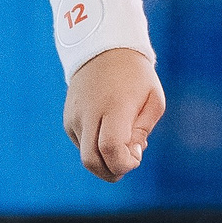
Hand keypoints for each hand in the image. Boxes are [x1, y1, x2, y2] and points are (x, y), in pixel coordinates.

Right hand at [62, 47, 164, 182]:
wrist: (102, 50)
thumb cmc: (135, 76)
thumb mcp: (153, 100)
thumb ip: (142, 131)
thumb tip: (131, 155)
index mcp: (114, 106)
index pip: (111, 149)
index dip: (125, 163)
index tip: (137, 156)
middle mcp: (89, 113)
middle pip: (92, 161)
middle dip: (112, 172)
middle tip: (128, 162)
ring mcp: (75, 117)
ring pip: (87, 156)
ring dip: (106, 159)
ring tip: (122, 138)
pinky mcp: (68, 120)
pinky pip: (82, 145)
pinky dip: (96, 148)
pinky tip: (108, 129)